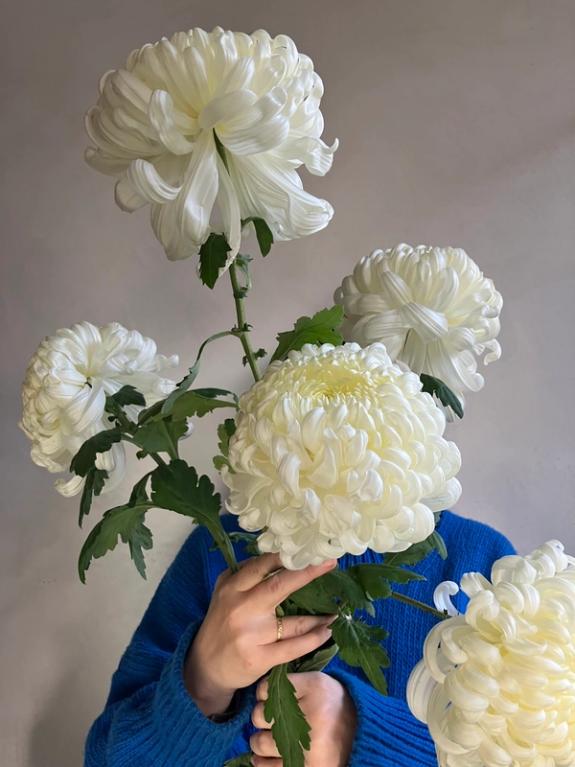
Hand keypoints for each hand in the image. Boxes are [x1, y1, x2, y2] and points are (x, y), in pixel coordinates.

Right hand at [184, 553, 337, 715]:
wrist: (206, 666)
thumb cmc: (221, 623)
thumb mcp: (224, 593)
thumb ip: (244, 574)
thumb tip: (275, 556)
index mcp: (232, 588)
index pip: (261, 566)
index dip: (285, 556)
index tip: (308, 549)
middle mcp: (241, 608)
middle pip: (279, 586)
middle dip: (307, 573)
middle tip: (329, 563)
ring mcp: (251, 635)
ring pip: (294, 622)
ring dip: (319, 617)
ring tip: (334, 612)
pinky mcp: (259, 658)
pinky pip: (294, 647)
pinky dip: (314, 638)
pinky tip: (326, 632)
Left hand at [250, 671, 356, 766]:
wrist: (363, 737)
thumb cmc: (333, 707)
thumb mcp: (318, 684)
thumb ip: (291, 683)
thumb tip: (259, 694)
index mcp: (315, 686)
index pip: (266, 688)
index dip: (264, 694)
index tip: (272, 698)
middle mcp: (312, 714)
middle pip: (260, 715)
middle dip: (261, 718)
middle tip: (274, 720)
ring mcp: (308, 745)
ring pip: (259, 742)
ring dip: (260, 742)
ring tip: (271, 740)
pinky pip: (267, 766)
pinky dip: (263, 762)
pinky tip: (268, 758)